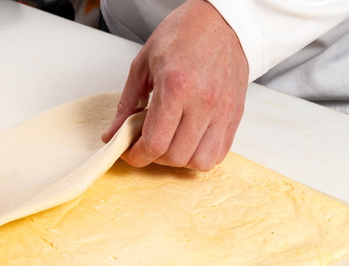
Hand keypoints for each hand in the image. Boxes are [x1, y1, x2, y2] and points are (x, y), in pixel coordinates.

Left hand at [102, 0, 248, 170]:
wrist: (222, 21)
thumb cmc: (183, 35)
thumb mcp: (144, 63)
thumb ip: (127, 104)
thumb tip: (113, 135)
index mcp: (177, 86)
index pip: (155, 143)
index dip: (137, 155)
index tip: (130, 152)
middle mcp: (203, 101)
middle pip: (176, 156)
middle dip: (155, 158)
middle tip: (147, 144)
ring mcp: (223, 110)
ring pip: (200, 161)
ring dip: (180, 160)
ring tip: (170, 143)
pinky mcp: (235, 114)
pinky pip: (219, 152)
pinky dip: (201, 155)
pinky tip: (190, 141)